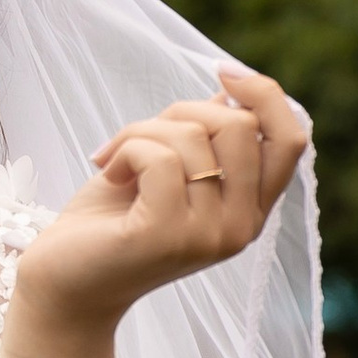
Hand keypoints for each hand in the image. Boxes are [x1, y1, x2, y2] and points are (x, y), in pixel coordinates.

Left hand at [0, 68, 308, 357]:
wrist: (65, 283)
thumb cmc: (113, 220)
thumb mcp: (168, 167)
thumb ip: (205, 137)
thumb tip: (233, 92)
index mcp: (250, 210)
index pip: (292, 140)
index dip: (264, 94)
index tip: (221, 73)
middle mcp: (241, 228)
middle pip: (240, 125)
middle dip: (181, 111)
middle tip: (138, 137)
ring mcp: (209, 236)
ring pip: (192, 136)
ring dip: (139, 132)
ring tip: (115, 160)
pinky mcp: (168, 236)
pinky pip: (159, 157)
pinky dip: (124, 150)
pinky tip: (108, 173)